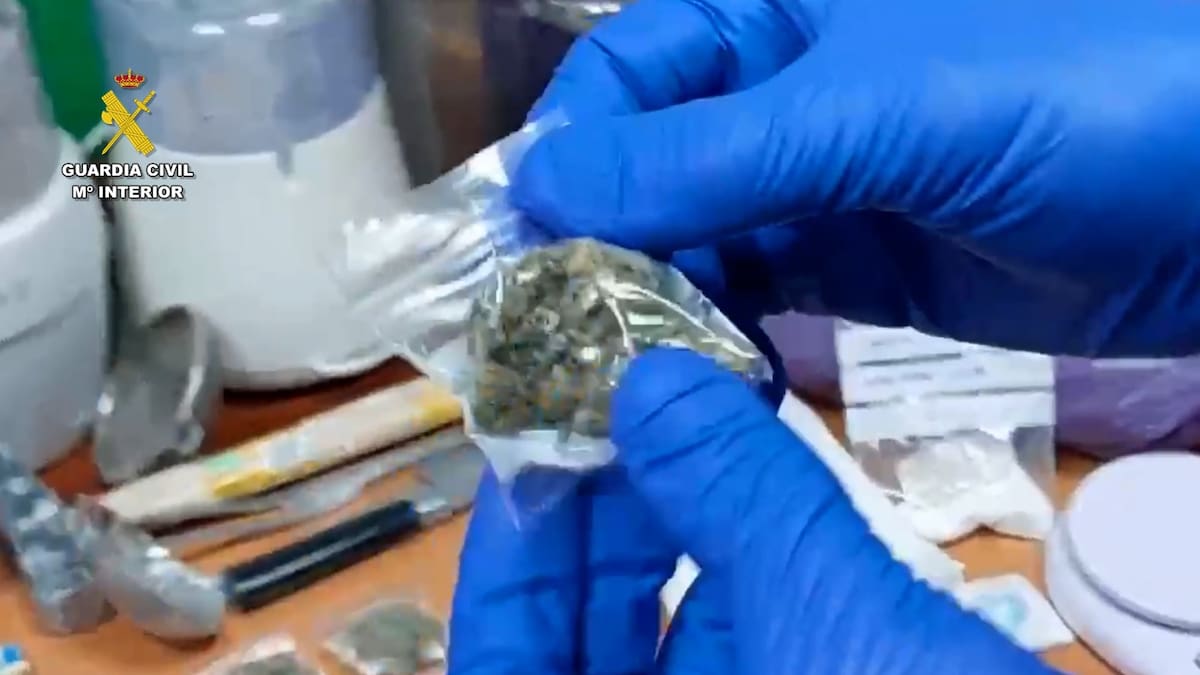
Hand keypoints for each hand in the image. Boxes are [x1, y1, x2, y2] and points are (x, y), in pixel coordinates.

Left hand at [448, 350, 1055, 673]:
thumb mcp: (834, 635)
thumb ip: (741, 504)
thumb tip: (651, 382)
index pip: (502, 657)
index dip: (508, 551)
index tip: (535, 438)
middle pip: (581, 648)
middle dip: (601, 528)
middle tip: (625, 411)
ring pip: (669, 654)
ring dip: (676, 545)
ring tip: (694, 429)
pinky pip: (743, 663)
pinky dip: (744, 588)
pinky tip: (765, 509)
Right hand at [510, 0, 1199, 356]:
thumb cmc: (1073, 96)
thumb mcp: (882, 109)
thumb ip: (714, 152)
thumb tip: (544, 185)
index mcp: (781, 13)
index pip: (632, 68)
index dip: (574, 145)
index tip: (530, 238)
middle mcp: (784, 93)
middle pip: (651, 161)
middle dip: (603, 234)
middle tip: (560, 325)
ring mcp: (822, 184)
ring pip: (697, 236)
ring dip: (654, 293)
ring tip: (615, 363)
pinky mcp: (857, 265)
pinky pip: (758, 293)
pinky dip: (719, 330)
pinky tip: (695, 369)